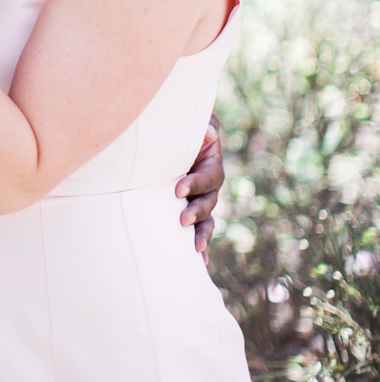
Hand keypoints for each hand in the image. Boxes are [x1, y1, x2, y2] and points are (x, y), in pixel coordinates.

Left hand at [176, 113, 224, 259]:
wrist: (169, 140)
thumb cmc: (181, 127)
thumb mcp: (195, 120)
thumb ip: (205, 124)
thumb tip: (209, 133)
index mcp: (211, 165)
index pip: (208, 177)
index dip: (195, 184)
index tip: (177, 190)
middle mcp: (208, 186)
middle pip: (209, 202)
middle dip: (197, 212)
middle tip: (182, 219)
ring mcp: (201, 200)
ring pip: (207, 220)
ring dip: (202, 234)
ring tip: (194, 248)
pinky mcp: (190, 210)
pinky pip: (200, 229)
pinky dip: (202, 244)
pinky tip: (201, 261)